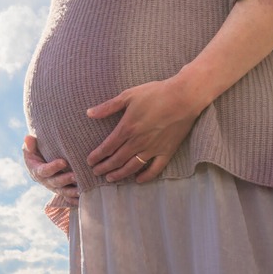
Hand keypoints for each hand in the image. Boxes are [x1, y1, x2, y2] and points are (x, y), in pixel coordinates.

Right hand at [23, 134, 78, 205]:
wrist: (39, 162)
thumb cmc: (35, 152)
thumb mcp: (30, 148)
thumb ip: (30, 144)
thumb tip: (28, 138)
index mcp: (36, 171)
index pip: (44, 170)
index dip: (53, 167)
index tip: (63, 162)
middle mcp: (44, 181)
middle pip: (54, 182)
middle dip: (65, 180)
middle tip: (75, 176)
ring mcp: (53, 187)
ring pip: (61, 191)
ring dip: (71, 191)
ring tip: (81, 189)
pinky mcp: (60, 190)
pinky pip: (66, 197)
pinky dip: (74, 200)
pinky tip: (82, 199)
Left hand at [85, 77, 204, 183]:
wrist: (184, 97)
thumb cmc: (155, 93)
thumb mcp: (128, 95)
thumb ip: (108, 106)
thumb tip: (89, 113)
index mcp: (127, 129)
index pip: (107, 147)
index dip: (97, 156)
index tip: (90, 162)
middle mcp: (138, 142)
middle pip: (117, 159)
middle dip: (104, 167)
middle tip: (96, 172)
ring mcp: (153, 149)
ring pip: (132, 166)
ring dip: (120, 174)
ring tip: (110, 178)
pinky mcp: (167, 151)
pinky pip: (155, 169)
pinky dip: (146, 177)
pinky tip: (138, 180)